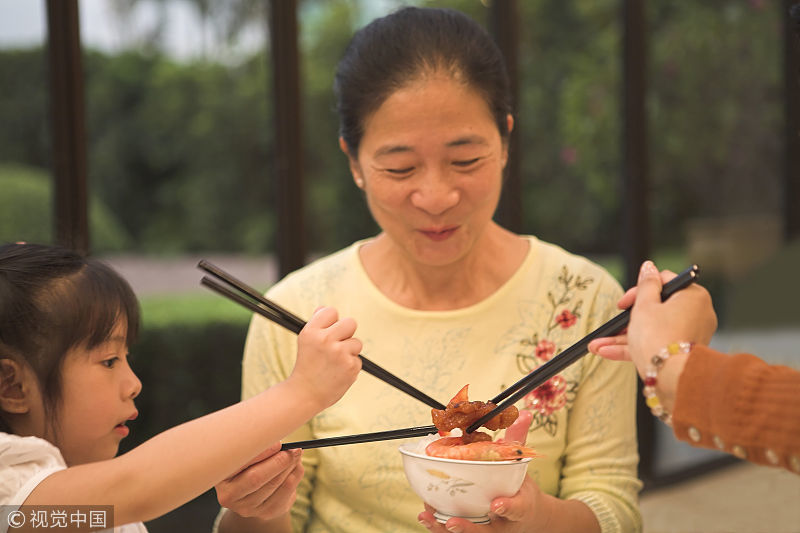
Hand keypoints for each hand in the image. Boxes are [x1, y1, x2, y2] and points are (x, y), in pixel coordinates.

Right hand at [215, 442, 303, 520]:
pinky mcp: (265, 513)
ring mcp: (247, 508)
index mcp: (221, 475)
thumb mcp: (247, 455)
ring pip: (273, 485)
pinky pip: (284, 495)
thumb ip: (258, 447)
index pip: (240, 464)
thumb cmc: (250, 464)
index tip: (277, 443)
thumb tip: (279, 441)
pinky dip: (294, 478)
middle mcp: (229, 495)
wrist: (253, 490)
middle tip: (292, 449)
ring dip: (289, 467)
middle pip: (256, 478)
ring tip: (296, 454)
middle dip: (278, 461)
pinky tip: (296, 467)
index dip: (261, 453)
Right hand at [291, 306, 362, 408]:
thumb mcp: (305, 341)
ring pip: (357, 343)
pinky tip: (338, 373)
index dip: (332, 321)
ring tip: (335, 362)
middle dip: (347, 333)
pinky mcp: (351, 367)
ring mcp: (339, 353)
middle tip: (338, 344)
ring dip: (349, 352)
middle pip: (350, 323)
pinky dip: (350, 366)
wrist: (304, 394)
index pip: (331, 311)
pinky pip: (358, 360)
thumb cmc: (306, 366)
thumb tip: (325, 308)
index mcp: (311, 331)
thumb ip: (317, 323)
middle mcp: (325, 340)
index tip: (329, 330)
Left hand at [417, 410, 548, 532]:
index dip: (508, 507)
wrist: (526, 516)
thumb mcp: (522, 467)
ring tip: (429, 516)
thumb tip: (523, 413)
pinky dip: (438, 525)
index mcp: (519, 507)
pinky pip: (452, 532)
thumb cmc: (519, 490)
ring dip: (444, 528)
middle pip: (485, 532)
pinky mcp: (473, 530)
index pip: (518, 508)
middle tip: (453, 522)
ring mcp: (486, 530)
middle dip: (468, 528)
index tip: (498, 504)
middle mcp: (501, 524)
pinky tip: (425, 514)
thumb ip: (518, 441)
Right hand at [588, 260, 716, 376]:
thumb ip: (646, 285)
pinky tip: (607, 351)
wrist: (671, 377)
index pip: (663, 281)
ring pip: (652, 328)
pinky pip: (655, 343)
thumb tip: (649, 266)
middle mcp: (696, 313)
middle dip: (628, 318)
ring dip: (624, 336)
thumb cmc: (658, 337)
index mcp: (693, 295)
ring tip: (599, 344)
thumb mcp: (645, 305)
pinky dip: (634, 346)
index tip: (624, 303)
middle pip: (656, 307)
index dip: (639, 290)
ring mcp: (689, 334)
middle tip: (615, 324)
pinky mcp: (681, 352)